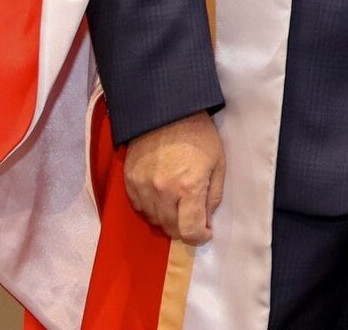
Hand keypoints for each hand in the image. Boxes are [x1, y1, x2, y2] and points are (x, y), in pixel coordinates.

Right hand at [123, 110, 224, 244]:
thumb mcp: (218, 163)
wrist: (167, 110)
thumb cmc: (199, 135)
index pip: (189, 231)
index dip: (199, 238)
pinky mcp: (130, 180)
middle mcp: (163, 192)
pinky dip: (151, 207)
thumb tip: (206, 222)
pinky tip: (161, 194)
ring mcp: (143, 187)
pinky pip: (139, 206)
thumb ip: (213, 196)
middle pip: (170, 229)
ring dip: (167, 218)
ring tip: (177, 202)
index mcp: (189, 188)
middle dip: (184, 228)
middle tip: (192, 216)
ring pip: (153, 220)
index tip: (204, 232)